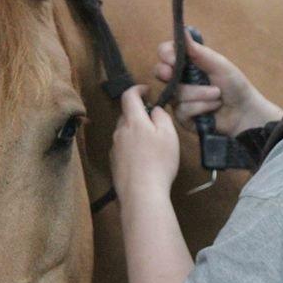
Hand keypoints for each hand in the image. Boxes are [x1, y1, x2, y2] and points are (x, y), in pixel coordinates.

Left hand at [111, 85, 179, 202]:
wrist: (141, 193)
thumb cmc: (159, 162)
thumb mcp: (169, 135)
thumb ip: (162, 117)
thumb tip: (154, 110)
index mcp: (133, 121)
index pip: (129, 96)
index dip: (138, 89)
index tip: (147, 90)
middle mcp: (119, 132)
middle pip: (126, 115)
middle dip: (138, 114)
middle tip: (154, 121)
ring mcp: (114, 148)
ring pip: (124, 132)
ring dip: (135, 132)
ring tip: (151, 143)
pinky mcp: (114, 163)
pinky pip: (122, 148)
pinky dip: (132, 147)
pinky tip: (143, 159)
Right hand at [155, 31, 282, 135]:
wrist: (244, 111)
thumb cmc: (234, 84)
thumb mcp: (218, 64)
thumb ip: (198, 51)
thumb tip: (182, 29)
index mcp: (187, 63)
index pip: (166, 53)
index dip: (165, 54)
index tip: (172, 59)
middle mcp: (179, 80)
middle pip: (160, 72)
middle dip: (166, 72)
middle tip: (171, 74)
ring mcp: (178, 99)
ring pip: (176, 93)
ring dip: (199, 93)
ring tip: (217, 94)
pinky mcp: (182, 117)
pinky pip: (182, 110)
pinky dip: (201, 106)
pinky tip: (212, 107)